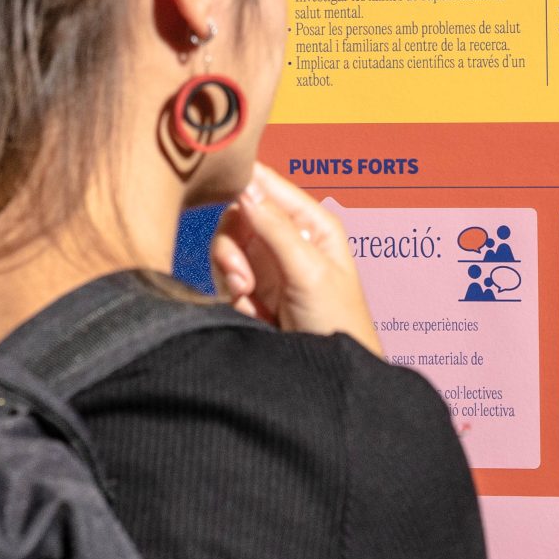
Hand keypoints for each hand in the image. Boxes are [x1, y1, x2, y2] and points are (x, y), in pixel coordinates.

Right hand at [210, 164, 382, 354]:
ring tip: (248, 298)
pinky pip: (225, 278)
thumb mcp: (309, 270)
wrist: (328, 376)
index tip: (220, 191)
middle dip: (231, 245)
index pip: (268, 184)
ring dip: (229, 272)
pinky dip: (231, 294)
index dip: (242, 182)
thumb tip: (247, 188)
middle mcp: (288, 238)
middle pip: (237, 217)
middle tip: (240, 277)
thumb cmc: (338, 322)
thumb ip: (276, 229)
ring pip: (226, 248)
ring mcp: (269, 264)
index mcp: (311, 223)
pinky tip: (251, 313)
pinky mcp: (254, 290)